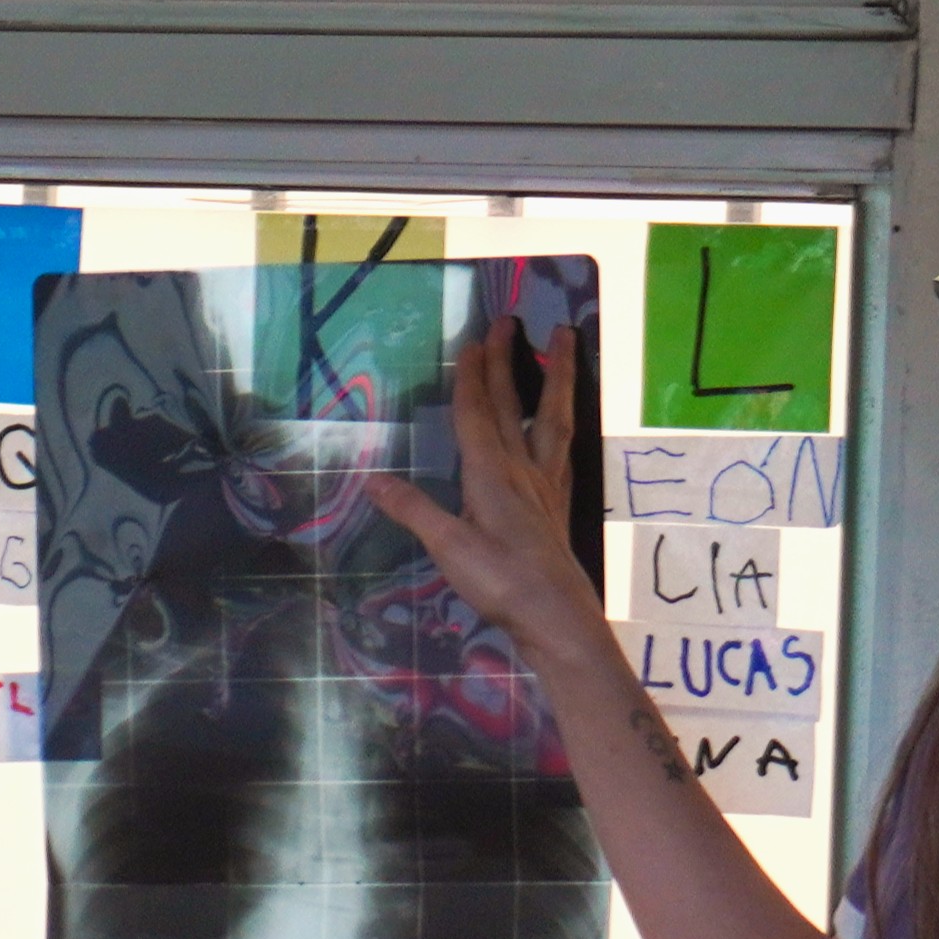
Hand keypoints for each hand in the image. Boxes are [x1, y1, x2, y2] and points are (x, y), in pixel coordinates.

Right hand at [365, 322, 596, 650]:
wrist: (556, 616)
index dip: (471, 378)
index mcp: (490, 475)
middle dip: (506, 362)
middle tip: (507, 321)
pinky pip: (560, 448)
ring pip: (549, 417)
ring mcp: (545, 485)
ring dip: (554, 376)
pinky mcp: (558, 503)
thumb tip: (372, 480)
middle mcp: (521, 470)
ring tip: (565, 340)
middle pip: (511, 405)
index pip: (476, 416)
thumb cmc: (500, 583)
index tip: (471, 341)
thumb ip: (414, 511)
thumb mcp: (449, 548)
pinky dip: (559, 423)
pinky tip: (560, 419)